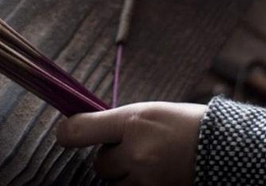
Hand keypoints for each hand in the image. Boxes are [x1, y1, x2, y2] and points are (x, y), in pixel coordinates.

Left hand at [56, 102, 205, 185]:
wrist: (226, 148)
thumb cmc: (185, 124)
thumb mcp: (148, 111)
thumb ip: (115, 121)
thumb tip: (78, 126)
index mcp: (133, 122)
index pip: (80, 130)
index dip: (67, 133)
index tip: (64, 134)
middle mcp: (137, 152)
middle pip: (100, 164)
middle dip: (110, 157)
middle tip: (131, 147)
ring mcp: (148, 178)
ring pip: (115, 183)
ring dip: (124, 174)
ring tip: (148, 159)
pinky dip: (137, 184)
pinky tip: (154, 171)